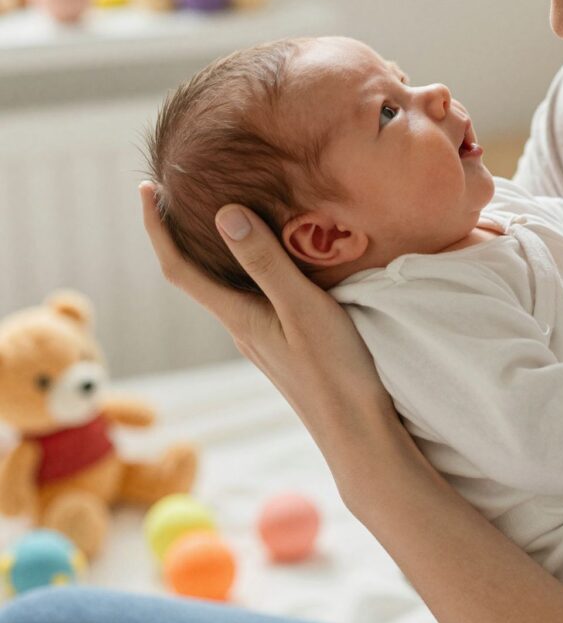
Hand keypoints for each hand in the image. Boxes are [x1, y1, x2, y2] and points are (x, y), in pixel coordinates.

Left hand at [136, 183, 395, 493]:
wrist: (357, 433)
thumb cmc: (334, 371)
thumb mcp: (303, 308)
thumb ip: (266, 263)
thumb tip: (223, 214)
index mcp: (238, 316)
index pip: (179, 268)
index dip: (155, 229)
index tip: (145, 189)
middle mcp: (242, 327)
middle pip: (196, 275)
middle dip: (181, 233)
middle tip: (181, 191)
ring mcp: (263, 338)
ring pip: (226, 287)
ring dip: (216, 251)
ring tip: (226, 215)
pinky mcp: (285, 343)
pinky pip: (253, 297)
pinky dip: (248, 269)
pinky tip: (273, 260)